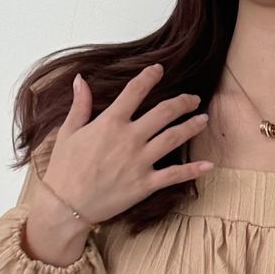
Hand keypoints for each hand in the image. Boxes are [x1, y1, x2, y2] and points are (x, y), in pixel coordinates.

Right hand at [42, 63, 214, 226]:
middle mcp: (130, 138)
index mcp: (110, 122)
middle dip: (182, 102)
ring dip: (191, 127)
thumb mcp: (68, 132)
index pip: (135, 91)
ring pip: (173, 138)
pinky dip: (193, 170)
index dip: (149, 77)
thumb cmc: (65, 169)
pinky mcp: (146, 184)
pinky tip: (209, 165)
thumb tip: (80, 80)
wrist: (68, 204)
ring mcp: (140, 161)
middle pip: (163, 112)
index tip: (159, 69)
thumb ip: (79, 105)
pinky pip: (174, 175)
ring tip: (203, 120)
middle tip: (193, 99)